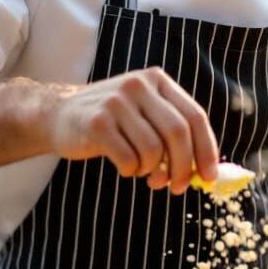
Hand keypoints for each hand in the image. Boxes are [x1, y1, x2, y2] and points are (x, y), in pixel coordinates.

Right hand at [47, 68, 219, 192]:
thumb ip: (172, 135)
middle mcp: (139, 85)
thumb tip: (205, 172)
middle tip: (177, 188)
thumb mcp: (144, 115)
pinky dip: (131, 171)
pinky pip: (128, 159)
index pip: (195, 116)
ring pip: (153, 150)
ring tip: (142, 170)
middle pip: (177, 133)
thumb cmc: (112, 123)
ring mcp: (116, 101)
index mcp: (157, 80)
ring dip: (152, 171)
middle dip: (183, 167)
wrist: (58, 116)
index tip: (210, 177)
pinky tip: (124, 166)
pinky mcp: (96, 122)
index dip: (206, 149)